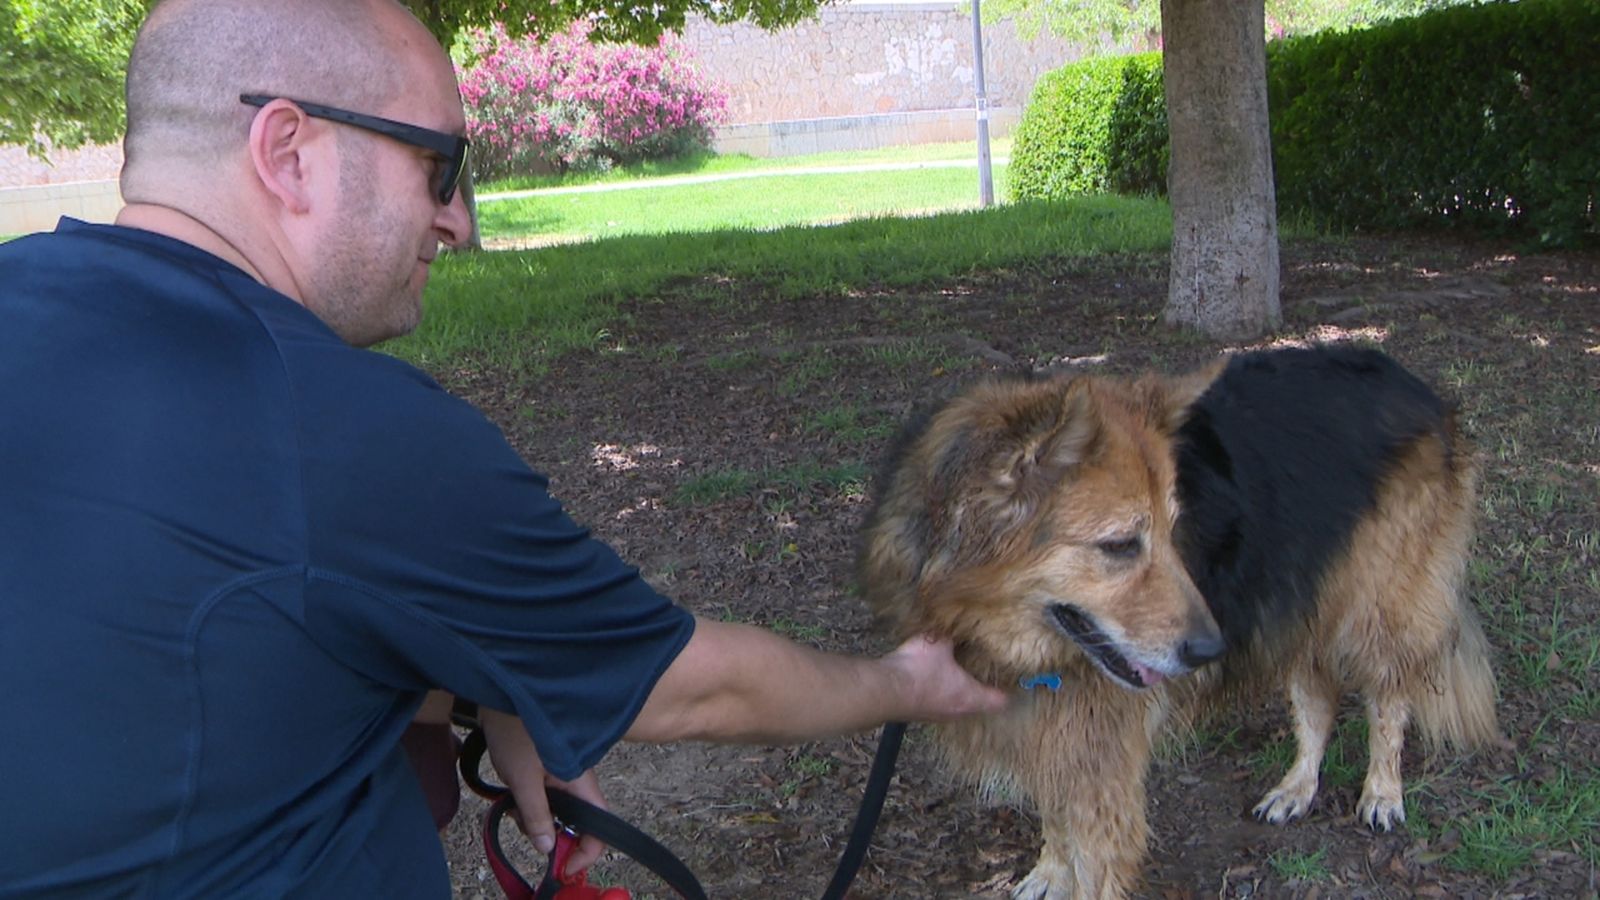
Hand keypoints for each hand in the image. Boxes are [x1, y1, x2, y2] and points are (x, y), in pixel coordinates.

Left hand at [480, 709, 609, 876]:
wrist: (502, 694)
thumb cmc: (516, 730)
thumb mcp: (522, 779)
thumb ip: (537, 815)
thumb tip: (548, 847)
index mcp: (580, 782)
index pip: (599, 827)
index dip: (585, 852)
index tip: (561, 867)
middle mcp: (578, 779)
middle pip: (578, 822)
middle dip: (552, 834)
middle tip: (525, 826)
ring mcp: (564, 773)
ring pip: (560, 810)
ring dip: (537, 817)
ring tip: (513, 806)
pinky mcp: (549, 768)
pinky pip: (547, 797)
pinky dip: (531, 803)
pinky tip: (513, 794)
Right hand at [883, 635, 1008, 720]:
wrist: (886, 689)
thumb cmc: (919, 670)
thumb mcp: (940, 644)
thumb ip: (952, 635)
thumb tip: (959, 619)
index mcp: (971, 697)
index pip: (1001, 701)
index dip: (1010, 689)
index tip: (1014, 678)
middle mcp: (958, 711)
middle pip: (981, 703)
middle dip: (984, 687)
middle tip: (986, 668)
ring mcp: (939, 715)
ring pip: (959, 704)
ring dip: (961, 689)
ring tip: (961, 670)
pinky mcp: (922, 712)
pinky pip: (939, 702)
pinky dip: (941, 690)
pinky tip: (934, 674)